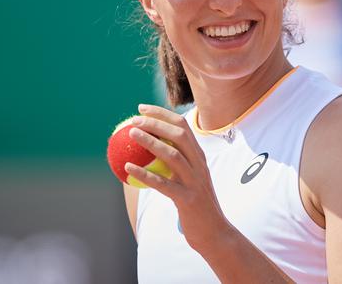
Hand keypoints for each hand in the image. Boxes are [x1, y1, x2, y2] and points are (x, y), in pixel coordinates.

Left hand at [124, 104, 231, 253]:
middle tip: (133, 120)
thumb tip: (143, 151)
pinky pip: (163, 184)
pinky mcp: (188, 198)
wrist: (213, 231)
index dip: (162, 114)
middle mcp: (199, 164)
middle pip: (179, 135)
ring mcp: (195, 181)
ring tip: (131, 134)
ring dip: (150, 142)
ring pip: (172, 155)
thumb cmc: (194, 204)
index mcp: (199, 156)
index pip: (183, 126)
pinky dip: (145, 174)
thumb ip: (173, 164)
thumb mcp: (187, 178)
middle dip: (156, 122)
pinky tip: (128, 168)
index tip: (141, 109)